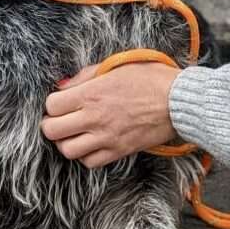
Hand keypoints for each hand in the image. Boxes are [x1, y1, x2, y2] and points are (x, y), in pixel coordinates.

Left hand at [41, 62, 180, 167]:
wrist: (178, 101)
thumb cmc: (150, 78)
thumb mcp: (116, 65)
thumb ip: (86, 75)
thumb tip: (62, 86)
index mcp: (92, 93)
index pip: (52, 105)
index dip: (52, 104)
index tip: (60, 101)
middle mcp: (94, 117)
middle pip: (52, 131)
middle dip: (51, 124)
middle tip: (59, 119)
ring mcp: (106, 137)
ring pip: (67, 151)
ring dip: (66, 142)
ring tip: (73, 133)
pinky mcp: (118, 151)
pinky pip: (89, 163)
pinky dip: (84, 155)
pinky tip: (90, 143)